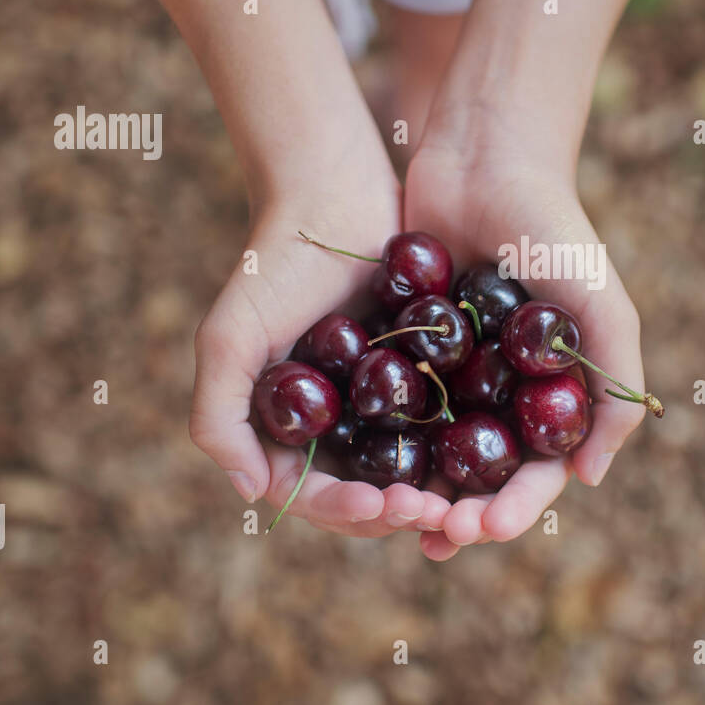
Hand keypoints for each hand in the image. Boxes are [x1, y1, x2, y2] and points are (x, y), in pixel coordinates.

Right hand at [189, 157, 450, 537]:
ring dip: (432, 492)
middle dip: (395, 511)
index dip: (344, 509)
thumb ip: (219, 416)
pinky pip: (443, 425)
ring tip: (459, 498)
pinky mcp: (422, 374)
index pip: (312, 494)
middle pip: (366, 492)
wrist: (336, 193)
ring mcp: (379, 402)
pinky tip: (485, 457)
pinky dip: (459, 449)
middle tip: (433, 510)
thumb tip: (251, 490)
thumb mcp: (230, 338)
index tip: (382, 503)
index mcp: (286, 427)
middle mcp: (334, 423)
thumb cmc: (275, 265)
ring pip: (409, 469)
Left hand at [404, 120, 647, 560]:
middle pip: (480, 474)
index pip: (538, 471)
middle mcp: (502, 390)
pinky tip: (354, 466)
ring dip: (417, 491)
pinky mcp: (404, 345)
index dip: (517, 507)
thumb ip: (615, 389)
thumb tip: (590, 479)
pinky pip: (389, 405)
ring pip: (430, 451)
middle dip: (462, 512)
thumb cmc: (556, 230)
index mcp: (551, 392)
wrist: (485, 155)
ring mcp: (452, 370)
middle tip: (436, 533)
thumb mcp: (603, 306)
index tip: (486, 527)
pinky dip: (377, 439)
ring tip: (395, 518)